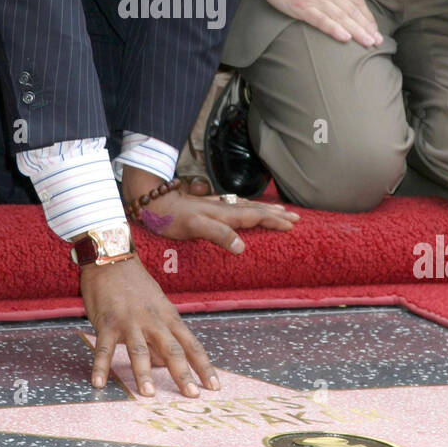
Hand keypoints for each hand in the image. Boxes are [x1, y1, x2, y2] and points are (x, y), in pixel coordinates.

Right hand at [80, 256, 218, 396]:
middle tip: (192, 395)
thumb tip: (164, 363)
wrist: (112, 256)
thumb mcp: (157, 305)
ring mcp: (129, 321)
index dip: (203, 366)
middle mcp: (152, 320)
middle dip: (182, 374)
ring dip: (143, 373)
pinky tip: (99, 383)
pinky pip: (104, 348)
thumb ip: (162, 334)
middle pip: (172, 349)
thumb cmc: (135, 283)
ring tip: (147, 394)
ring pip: (139, 350)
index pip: (191, 345)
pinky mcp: (107, 322)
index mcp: (168, 317)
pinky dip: (101, 366)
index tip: (214, 386)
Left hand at [132, 176, 298, 252]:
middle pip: (255, 209)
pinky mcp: (206, 206)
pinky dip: (247, 207)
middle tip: (295, 217)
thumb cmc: (172, 217)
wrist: (152, 200)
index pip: (256, 216)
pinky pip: (235, 206)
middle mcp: (223, 208)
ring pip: (246, 206)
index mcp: (224, 214)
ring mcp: (215, 206)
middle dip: (276, 214)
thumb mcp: (195, 227)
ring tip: (278, 211)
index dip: (274, 221)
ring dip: (264, 209)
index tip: (292, 224)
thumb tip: (242, 246)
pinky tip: (244, 207)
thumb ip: (219, 235)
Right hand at [253, 0, 382, 47]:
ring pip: (341, 17)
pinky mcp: (302, 7)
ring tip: (368, 42)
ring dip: (356, 31)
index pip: (357, 1)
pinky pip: (321, 20)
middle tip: (377, 41)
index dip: (367, 17)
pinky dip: (334, 29)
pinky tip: (345, 37)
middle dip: (366, 27)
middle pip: (352, 11)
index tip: (375, 29)